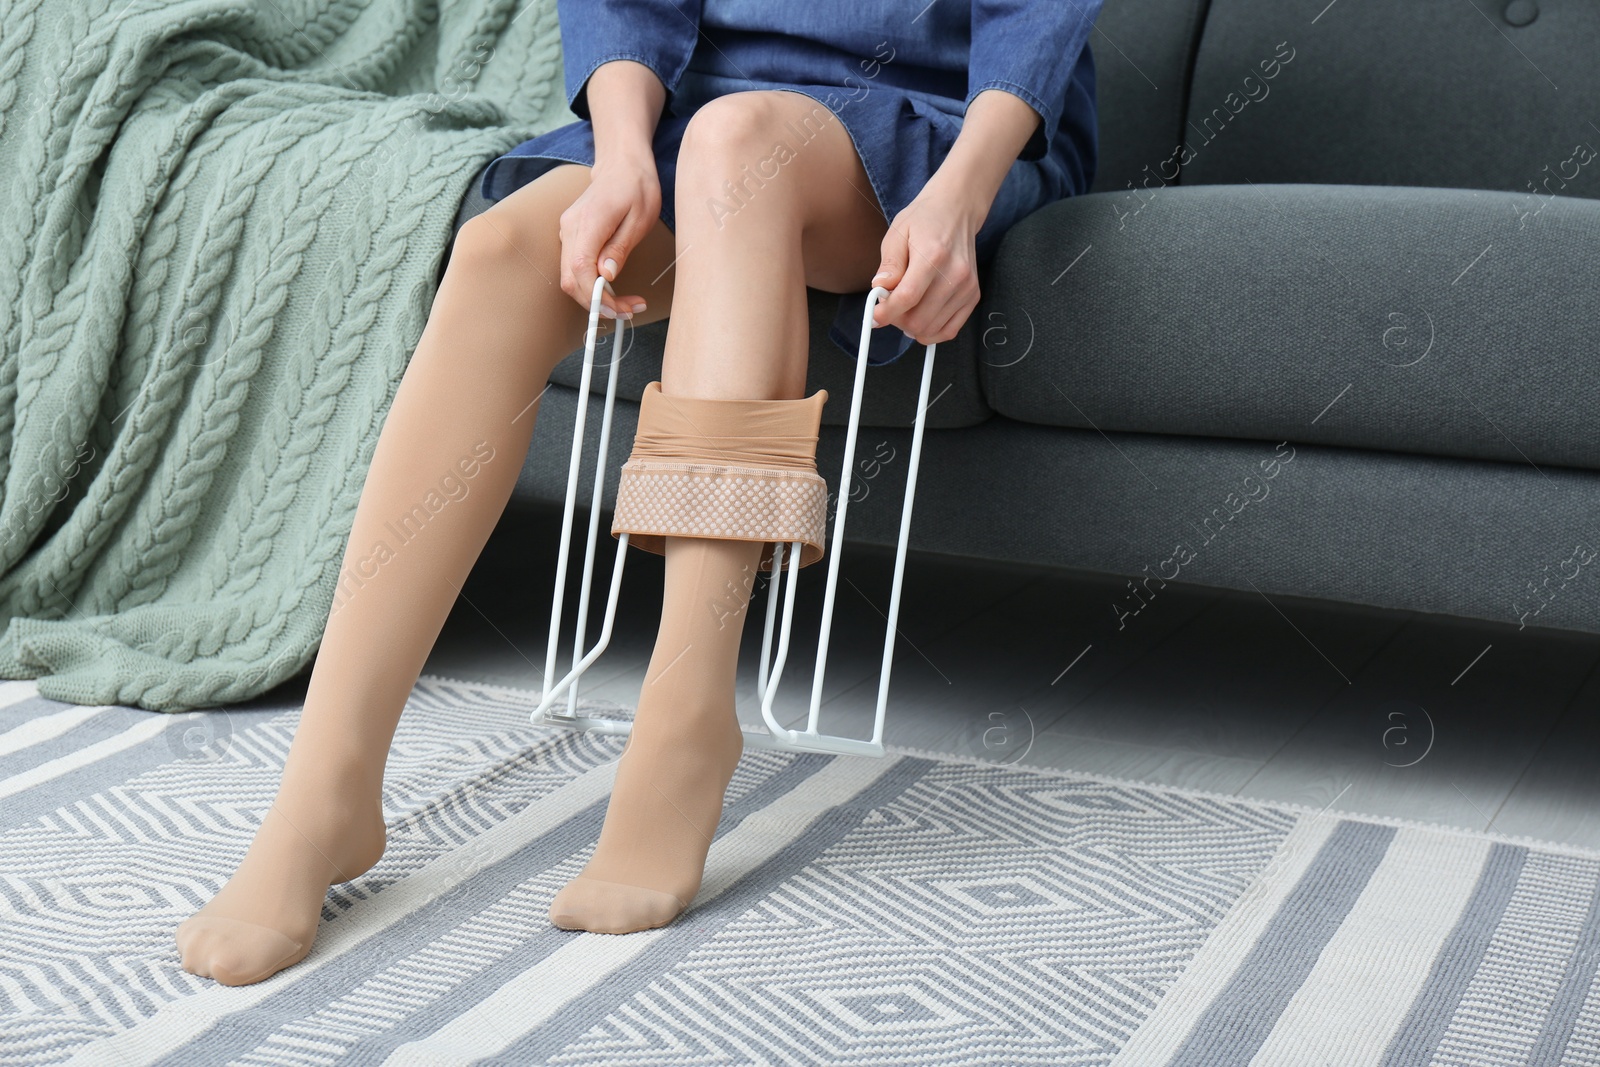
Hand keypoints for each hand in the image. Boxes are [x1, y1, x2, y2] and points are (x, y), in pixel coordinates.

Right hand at [558, 153, 660, 319]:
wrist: (622, 165)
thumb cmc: (636, 187)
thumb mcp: (640, 218)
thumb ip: (620, 247)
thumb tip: (607, 275)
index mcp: (588, 222)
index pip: (581, 269)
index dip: (597, 296)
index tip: (619, 308)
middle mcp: (570, 228)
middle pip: (571, 280)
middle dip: (597, 304)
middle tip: (627, 311)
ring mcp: (567, 232)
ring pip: (571, 277)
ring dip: (595, 297)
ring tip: (625, 303)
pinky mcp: (571, 237)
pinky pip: (575, 268)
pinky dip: (591, 285)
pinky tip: (612, 289)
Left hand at [869, 176, 984, 345]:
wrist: (956, 211)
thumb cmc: (924, 220)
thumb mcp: (896, 234)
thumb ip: (889, 265)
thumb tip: (880, 290)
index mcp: (933, 256)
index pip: (907, 297)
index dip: (886, 313)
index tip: (874, 316)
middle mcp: (955, 274)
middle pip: (919, 319)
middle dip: (897, 320)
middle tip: (889, 306)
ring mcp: (967, 287)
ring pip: (931, 329)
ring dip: (912, 326)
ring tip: (905, 307)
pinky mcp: (973, 296)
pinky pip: (949, 331)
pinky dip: (930, 331)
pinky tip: (921, 316)